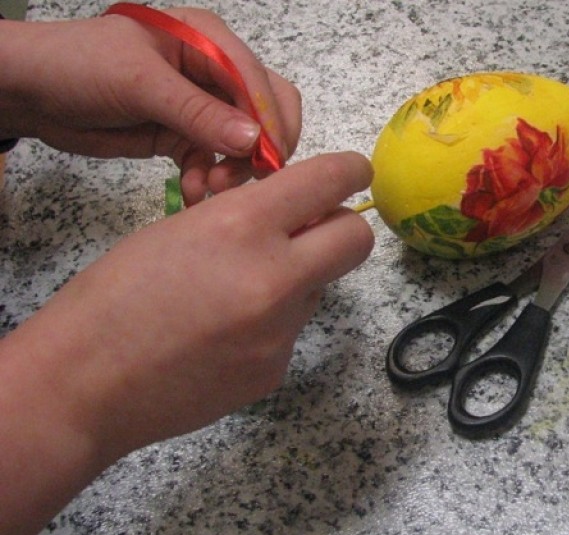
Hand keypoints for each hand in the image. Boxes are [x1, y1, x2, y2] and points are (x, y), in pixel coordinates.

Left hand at [0, 8, 300, 203]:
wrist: (31, 92)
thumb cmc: (78, 66)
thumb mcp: (140, 83)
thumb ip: (198, 112)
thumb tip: (254, 140)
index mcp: (207, 40)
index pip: (258, 80)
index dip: (269, 120)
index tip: (269, 159)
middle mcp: (212, 71)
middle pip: (264, 110)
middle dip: (260, 147)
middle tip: (245, 177)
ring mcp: (200, 106)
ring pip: (243, 142)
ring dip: (233, 170)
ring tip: (210, 190)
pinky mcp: (184, 135)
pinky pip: (214, 162)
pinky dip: (208, 179)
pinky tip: (193, 192)